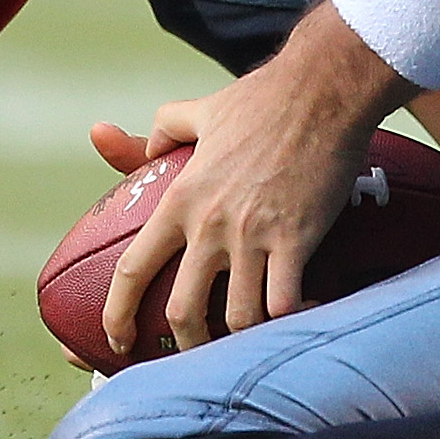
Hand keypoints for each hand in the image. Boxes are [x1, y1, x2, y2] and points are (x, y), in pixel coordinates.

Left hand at [98, 8, 409, 353]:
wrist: (321, 89)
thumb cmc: (263, 99)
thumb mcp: (202, 111)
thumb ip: (163, 129)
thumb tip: (132, 140)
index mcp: (181, 199)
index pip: (132, 270)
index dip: (118, 314)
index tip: (117, 338)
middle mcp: (210, 224)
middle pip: (183, 311)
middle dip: (188, 342)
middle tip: (198, 349)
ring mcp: (253, 236)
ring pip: (237, 318)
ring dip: (242, 337)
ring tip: (252, 337)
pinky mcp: (296, 239)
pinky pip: (285, 304)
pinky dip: (288, 321)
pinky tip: (299, 316)